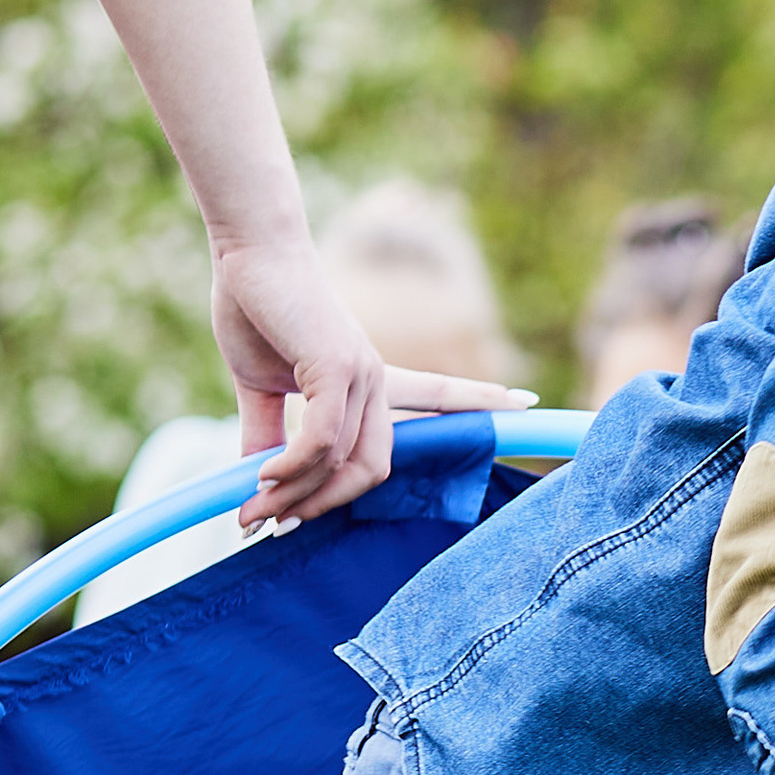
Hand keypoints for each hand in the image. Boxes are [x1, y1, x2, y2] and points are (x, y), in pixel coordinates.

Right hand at [211, 231, 518, 529]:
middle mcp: (374, 379)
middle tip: (273, 524)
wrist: (247, 250)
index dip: (481, 400)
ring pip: (345, 464)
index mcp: (368, 379)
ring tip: (252, 510)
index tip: (527, 400)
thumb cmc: (254, 306)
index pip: (437, 394)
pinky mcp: (337, 369)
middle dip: (324, 506)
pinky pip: (323, 442)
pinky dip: (294, 469)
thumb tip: (258, 480)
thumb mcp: (261, 385)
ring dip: (296, 496)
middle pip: (373, 470)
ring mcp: (361, 374)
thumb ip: (268, 432)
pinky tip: (264, 477)